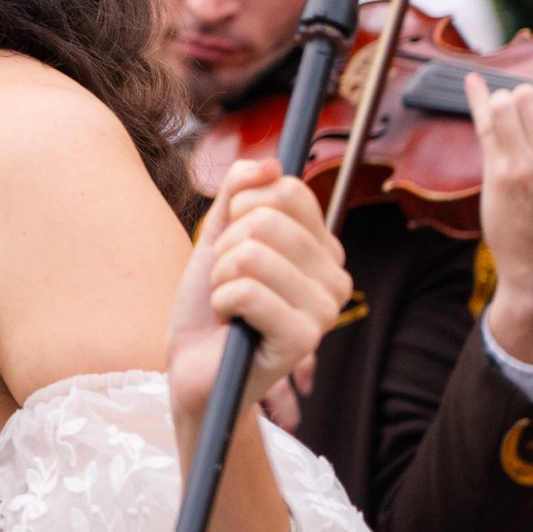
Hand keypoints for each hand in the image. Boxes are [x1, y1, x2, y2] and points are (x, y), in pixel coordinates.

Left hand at [168, 159, 349, 433]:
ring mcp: (326, 310)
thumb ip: (239, 193)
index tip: (232, 242)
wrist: (196, 368)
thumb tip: (269, 164)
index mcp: (322, 248)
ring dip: (220, 279)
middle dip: (224, 249)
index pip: (287, 190)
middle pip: (265, 220)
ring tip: (228, 305)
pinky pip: (246, 292)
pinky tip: (230, 324)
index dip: (239, 208)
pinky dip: (220, 303)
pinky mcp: (305, 339)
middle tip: (227, 281)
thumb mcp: (218, 236)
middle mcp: (336, 277)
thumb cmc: (210, 305)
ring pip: (251, 254)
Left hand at [472, 73, 532, 367]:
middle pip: (530, 96)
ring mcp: (525, 166)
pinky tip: (472, 83)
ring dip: (502, 104)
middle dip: (525, 100)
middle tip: (526, 117)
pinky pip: (484, 125)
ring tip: (508, 117)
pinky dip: (477, 100)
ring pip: (503, 105)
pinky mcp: (497, 174)